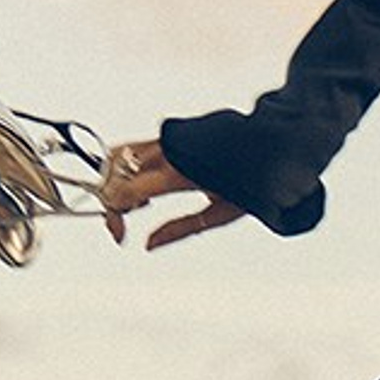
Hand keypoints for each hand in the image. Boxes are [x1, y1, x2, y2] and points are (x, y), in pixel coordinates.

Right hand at [98, 139, 243, 250]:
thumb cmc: (252, 179)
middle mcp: (169, 151)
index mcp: (181, 173)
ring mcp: (167, 139)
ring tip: (137, 207)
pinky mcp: (169, 134)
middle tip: (120, 226)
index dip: (114, 212)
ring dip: (114, 182)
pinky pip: (134, 147)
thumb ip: (180, 229)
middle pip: (115, 170)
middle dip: (108, 199)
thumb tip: (149, 244)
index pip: (127, 189)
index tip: (120, 234)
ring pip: (119, 154)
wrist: (271, 147)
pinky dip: (125, 168)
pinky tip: (145, 191)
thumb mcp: (220, 214)